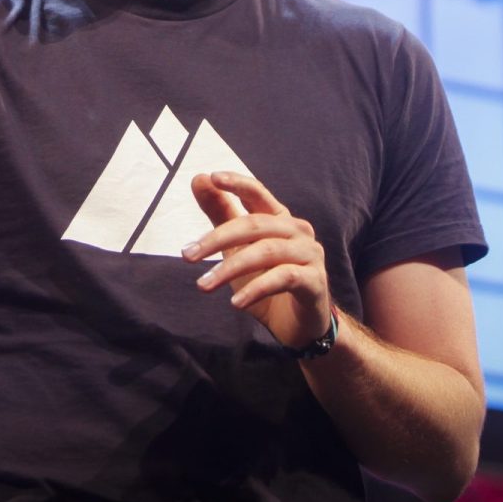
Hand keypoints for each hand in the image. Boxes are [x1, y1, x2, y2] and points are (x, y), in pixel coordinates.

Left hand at [184, 170, 331, 351]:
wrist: (297, 324)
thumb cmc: (267, 279)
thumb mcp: (238, 247)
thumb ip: (221, 213)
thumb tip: (199, 178)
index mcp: (279, 218)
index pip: (257, 193)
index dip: (237, 183)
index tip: (212, 177)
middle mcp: (298, 230)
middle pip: (255, 224)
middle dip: (217, 238)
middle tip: (187, 255)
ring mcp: (310, 254)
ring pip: (266, 252)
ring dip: (230, 268)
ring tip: (204, 285)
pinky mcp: (315, 281)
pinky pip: (283, 278)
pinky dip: (256, 289)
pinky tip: (236, 302)